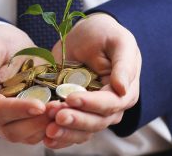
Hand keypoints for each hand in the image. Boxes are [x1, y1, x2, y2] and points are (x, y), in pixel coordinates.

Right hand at [0, 24, 49, 143]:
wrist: (8, 46)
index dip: (19, 110)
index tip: (40, 105)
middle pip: (10, 130)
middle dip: (36, 121)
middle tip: (58, 109)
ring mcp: (1, 123)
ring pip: (23, 136)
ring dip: (44, 127)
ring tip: (62, 111)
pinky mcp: (18, 124)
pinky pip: (32, 134)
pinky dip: (47, 128)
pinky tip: (60, 115)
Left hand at [44, 13, 141, 147]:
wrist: (85, 34)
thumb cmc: (104, 34)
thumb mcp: (118, 42)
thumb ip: (124, 64)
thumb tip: (122, 88)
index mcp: (125, 91)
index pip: (110, 104)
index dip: (91, 104)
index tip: (71, 98)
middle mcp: (111, 106)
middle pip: (96, 122)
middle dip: (75, 120)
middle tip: (54, 114)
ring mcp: (92, 111)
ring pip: (83, 131)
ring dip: (65, 131)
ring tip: (47, 128)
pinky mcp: (77, 112)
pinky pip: (71, 131)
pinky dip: (60, 137)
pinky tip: (47, 138)